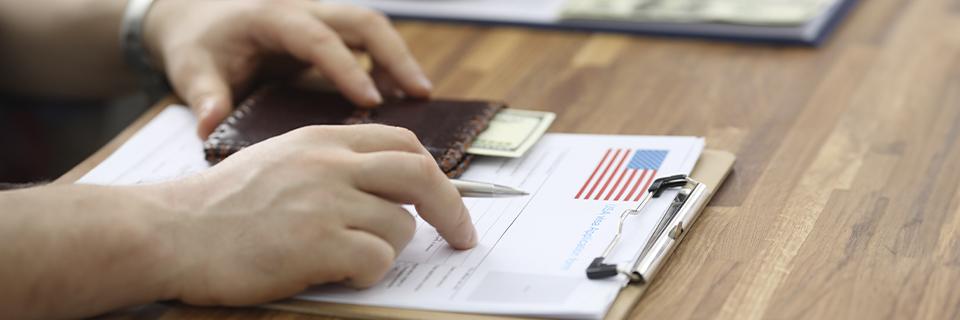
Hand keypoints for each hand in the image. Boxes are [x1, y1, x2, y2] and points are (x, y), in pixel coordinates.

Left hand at [142, 0, 432, 137]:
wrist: (198, 14)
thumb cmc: (199, 43)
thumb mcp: (192, 67)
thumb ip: (205, 96)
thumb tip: (209, 127)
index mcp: (272, 16)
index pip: (318, 39)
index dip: (347, 69)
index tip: (371, 101)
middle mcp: (304, 9)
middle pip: (363, 22)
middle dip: (395, 56)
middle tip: (420, 93)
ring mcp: (320, 17)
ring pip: (372, 29)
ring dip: (398, 59)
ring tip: (420, 98)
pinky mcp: (328, 31)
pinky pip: (367, 42)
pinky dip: (386, 65)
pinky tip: (398, 97)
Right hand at [155, 125, 474, 304]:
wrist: (169, 231)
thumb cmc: (220, 206)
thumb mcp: (280, 162)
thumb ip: (331, 165)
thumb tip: (387, 189)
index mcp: (322, 140)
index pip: (403, 143)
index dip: (434, 173)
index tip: (446, 199)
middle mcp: (330, 163)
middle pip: (421, 175)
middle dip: (454, 208)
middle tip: (463, 235)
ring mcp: (326, 201)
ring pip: (401, 226)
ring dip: (388, 250)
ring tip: (348, 258)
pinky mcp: (319, 243)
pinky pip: (378, 259)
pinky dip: (370, 273)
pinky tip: (340, 274)